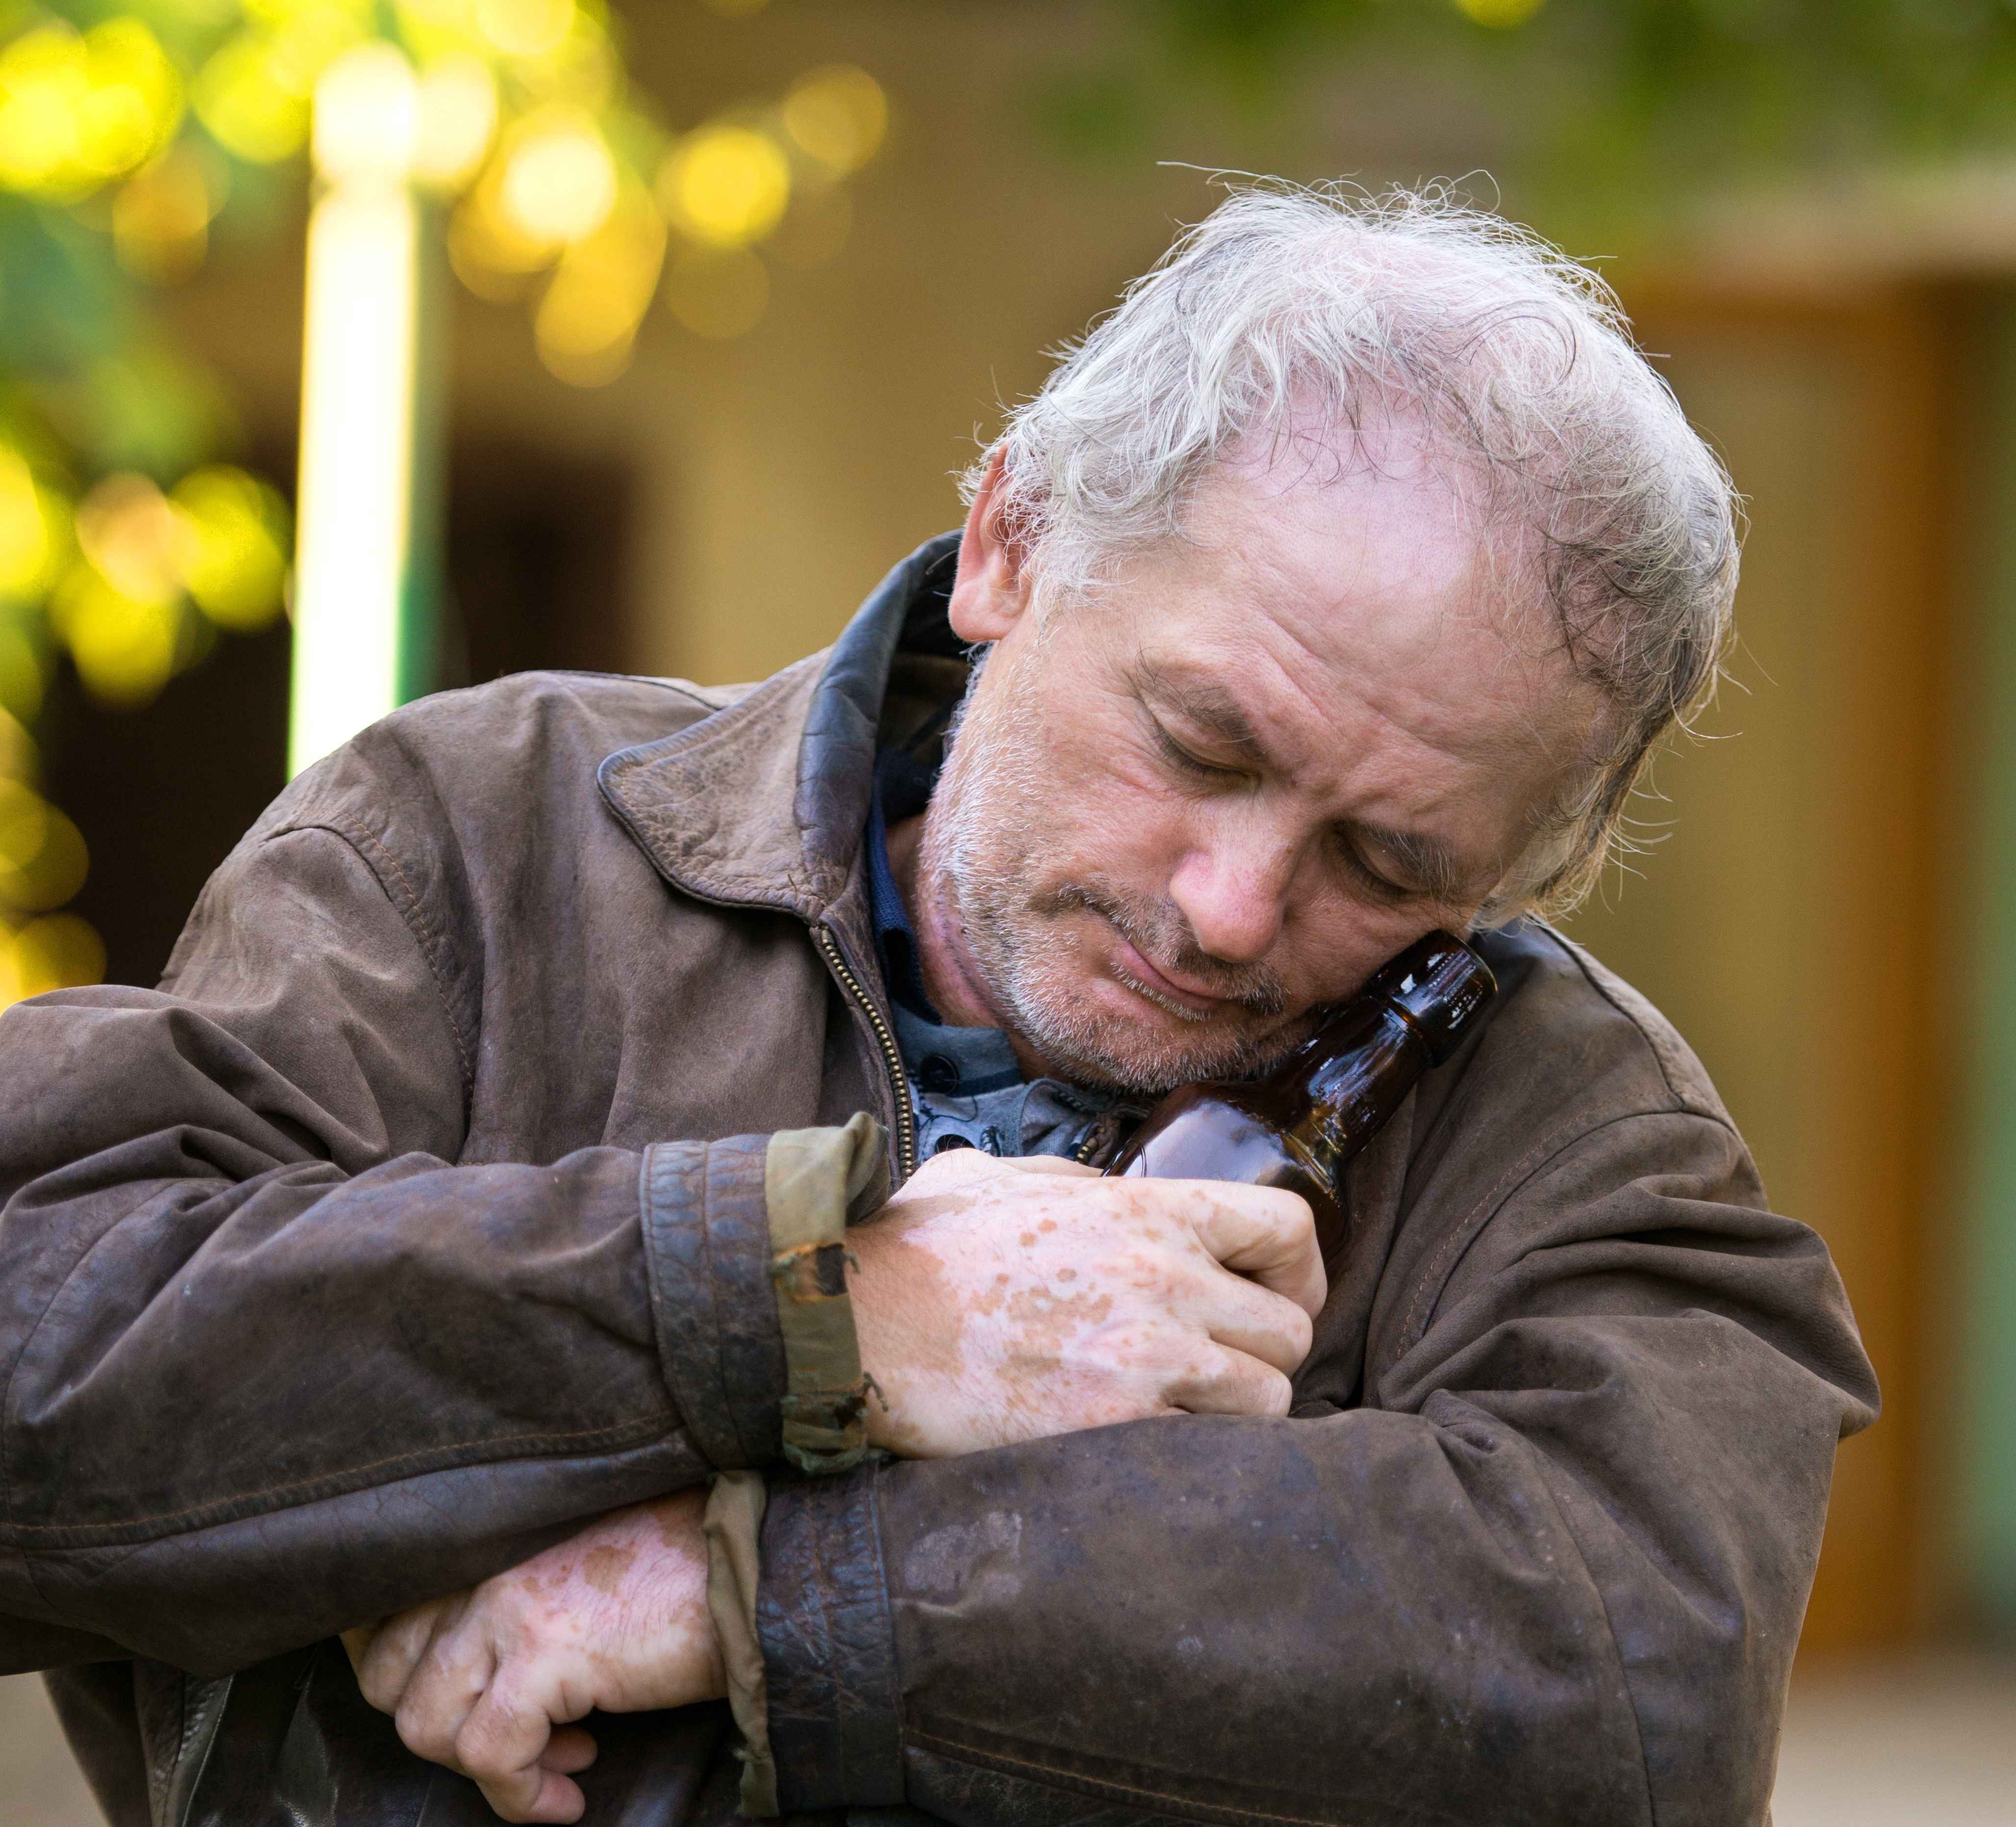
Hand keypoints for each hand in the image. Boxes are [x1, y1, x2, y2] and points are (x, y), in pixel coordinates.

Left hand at [344, 1488, 722, 1823]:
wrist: (750, 1570)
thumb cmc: (679, 1571)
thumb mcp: (572, 1570)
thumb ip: (512, 1595)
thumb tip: (476, 1672)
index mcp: (488, 1542)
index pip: (381, 1615)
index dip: (396, 1678)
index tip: (440, 1713)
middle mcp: (484, 1565)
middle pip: (387, 1675)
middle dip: (442, 1728)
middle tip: (512, 1739)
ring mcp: (508, 1604)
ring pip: (424, 1723)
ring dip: (485, 1767)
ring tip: (555, 1763)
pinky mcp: (545, 1651)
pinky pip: (490, 1755)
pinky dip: (522, 1796)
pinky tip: (569, 1794)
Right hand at [849, 1149, 1323, 1457]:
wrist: (855, 1322)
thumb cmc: (916, 1247)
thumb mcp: (1001, 1175)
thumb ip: (1075, 1181)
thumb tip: (1106, 1196)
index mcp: (1145, 1210)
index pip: (1288, 1224)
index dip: (1300, 1267)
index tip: (1274, 1295)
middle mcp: (1165, 1280)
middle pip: (1290, 1330)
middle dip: (1263, 1354)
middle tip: (1221, 1370)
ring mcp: (1145, 1360)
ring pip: (1267, 1402)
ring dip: (1235, 1415)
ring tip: (1183, 1416)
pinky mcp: (1113, 1430)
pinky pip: (1209, 1455)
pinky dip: (1193, 1459)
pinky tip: (1146, 1452)